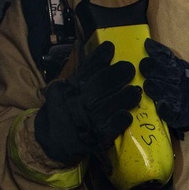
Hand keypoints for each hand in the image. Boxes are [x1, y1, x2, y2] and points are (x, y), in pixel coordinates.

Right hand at [33, 41, 138, 164]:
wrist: (52, 142)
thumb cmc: (66, 111)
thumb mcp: (67, 89)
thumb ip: (84, 73)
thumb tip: (106, 50)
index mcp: (69, 89)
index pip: (85, 70)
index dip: (98, 58)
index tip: (110, 47)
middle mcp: (75, 103)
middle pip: (96, 87)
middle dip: (115, 76)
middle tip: (130, 68)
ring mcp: (84, 122)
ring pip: (105, 108)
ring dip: (123, 97)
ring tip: (136, 90)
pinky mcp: (93, 140)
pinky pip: (108, 130)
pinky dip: (118, 121)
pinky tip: (127, 114)